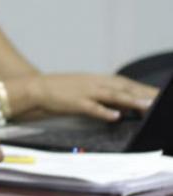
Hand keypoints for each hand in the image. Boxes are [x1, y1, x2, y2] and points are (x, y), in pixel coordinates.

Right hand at [24, 73, 157, 120]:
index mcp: (96, 79)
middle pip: (123, 87)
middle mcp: (94, 83)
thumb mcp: (84, 89)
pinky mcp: (74, 102)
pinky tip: (115, 116)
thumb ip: (103, 96)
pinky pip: (92, 107)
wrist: (36, 88)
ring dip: (130, 100)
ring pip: (112, 95)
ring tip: (147, 106)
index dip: (142, 88)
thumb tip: (122, 106)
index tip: (158, 94)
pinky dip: (104, 111)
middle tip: (160, 99)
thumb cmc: (60, 90)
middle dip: (143, 93)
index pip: (124, 83)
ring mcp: (85, 92)